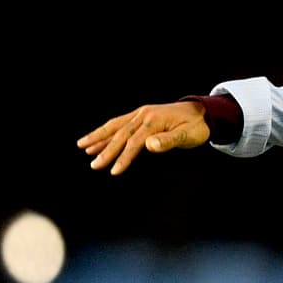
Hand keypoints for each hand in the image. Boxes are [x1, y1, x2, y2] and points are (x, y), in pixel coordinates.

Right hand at [76, 100, 209, 174]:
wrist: (201, 111)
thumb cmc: (197, 127)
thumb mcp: (189, 135)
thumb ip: (170, 140)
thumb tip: (150, 146)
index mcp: (154, 121)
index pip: (135, 142)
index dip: (124, 157)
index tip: (113, 171)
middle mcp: (144, 114)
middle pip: (121, 134)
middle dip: (106, 150)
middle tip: (93, 165)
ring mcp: (141, 113)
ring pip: (115, 125)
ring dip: (99, 136)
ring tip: (82, 146)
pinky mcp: (139, 114)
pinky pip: (119, 123)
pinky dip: (106, 131)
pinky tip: (96, 139)